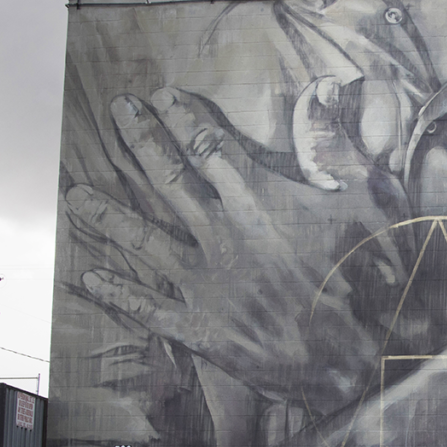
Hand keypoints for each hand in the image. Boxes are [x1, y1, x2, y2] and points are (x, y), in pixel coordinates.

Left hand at [70, 88, 414, 408]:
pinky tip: (89, 277)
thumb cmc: (370, 278)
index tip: (161, 96)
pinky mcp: (201, 326)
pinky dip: (117, 293)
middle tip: (119, 113)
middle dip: (142, 140)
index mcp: (259, 201)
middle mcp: (222, 234)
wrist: (359, 356)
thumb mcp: (369, 200)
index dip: (182, 116)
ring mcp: (206, 282)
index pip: (210, 145)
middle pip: (169, 177)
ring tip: (75, 196)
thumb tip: (320, 90)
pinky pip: (148, 307)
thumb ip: (335, 146)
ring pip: (144, 239)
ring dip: (108, 215)